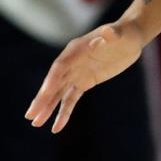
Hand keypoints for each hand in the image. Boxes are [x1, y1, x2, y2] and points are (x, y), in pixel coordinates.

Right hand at [26, 20, 142, 132]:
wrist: (130, 38)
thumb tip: (108, 33)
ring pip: (58, 93)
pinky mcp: (84, 82)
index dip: (52, 79)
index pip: (60, 66)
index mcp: (76, 49)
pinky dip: (64, 112)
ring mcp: (77, 73)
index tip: (45, 93)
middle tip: (30, 114)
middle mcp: (72, 62)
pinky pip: (71, 99)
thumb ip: (111, 34)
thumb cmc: (124, 33)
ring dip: (47, 108)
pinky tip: (56, 127)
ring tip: (36, 123)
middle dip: (42, 98)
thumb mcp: (119, 33)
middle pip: (54, 82)